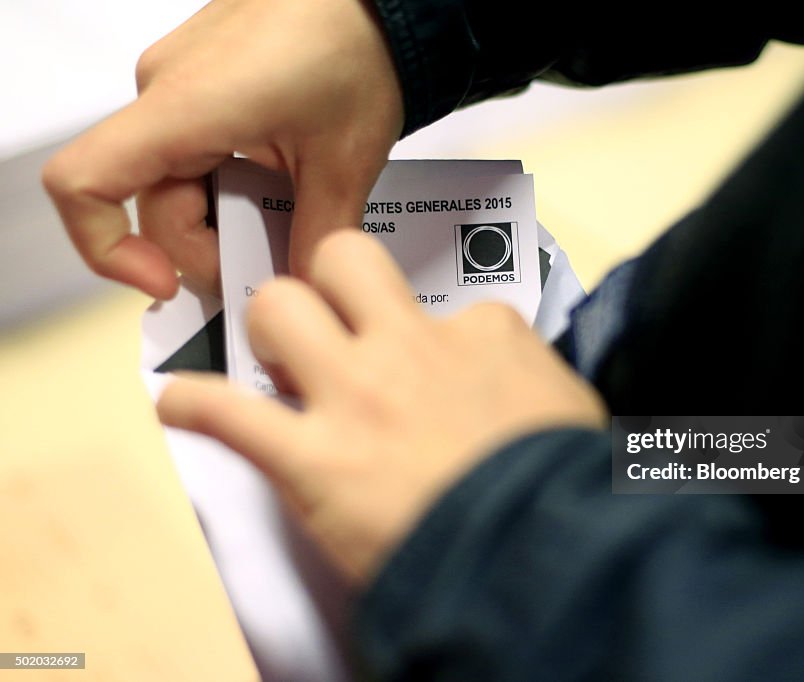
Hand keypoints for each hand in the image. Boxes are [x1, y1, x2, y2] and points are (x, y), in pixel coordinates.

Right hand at [42, 0, 402, 298]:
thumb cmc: (358, 46)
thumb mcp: (344, 163)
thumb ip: (316, 237)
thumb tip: (299, 289)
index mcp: (184, 107)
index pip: (83, 184)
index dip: (106, 249)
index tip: (165, 283)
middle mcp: (164, 90)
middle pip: (149, 202)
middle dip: (205, 248)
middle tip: (268, 268)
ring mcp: (180, 83)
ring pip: (175, 181)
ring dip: (224, 217)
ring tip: (287, 222)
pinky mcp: (202, 81)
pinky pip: (193, 150)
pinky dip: (228, 185)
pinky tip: (279, 192)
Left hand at [156, 231, 607, 584]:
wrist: (540, 551)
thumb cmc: (569, 485)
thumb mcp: (574, 408)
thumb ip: (535, 375)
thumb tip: (520, 380)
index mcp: (483, 334)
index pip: (449, 306)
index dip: (436, 338)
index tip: (435, 371)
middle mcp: (409, 347)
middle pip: (342, 259)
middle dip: (327, 280)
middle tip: (329, 324)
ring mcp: (355, 397)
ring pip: (277, 307)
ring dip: (265, 331)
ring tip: (272, 363)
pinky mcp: (312, 460)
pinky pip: (226, 413)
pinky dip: (195, 406)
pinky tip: (180, 406)